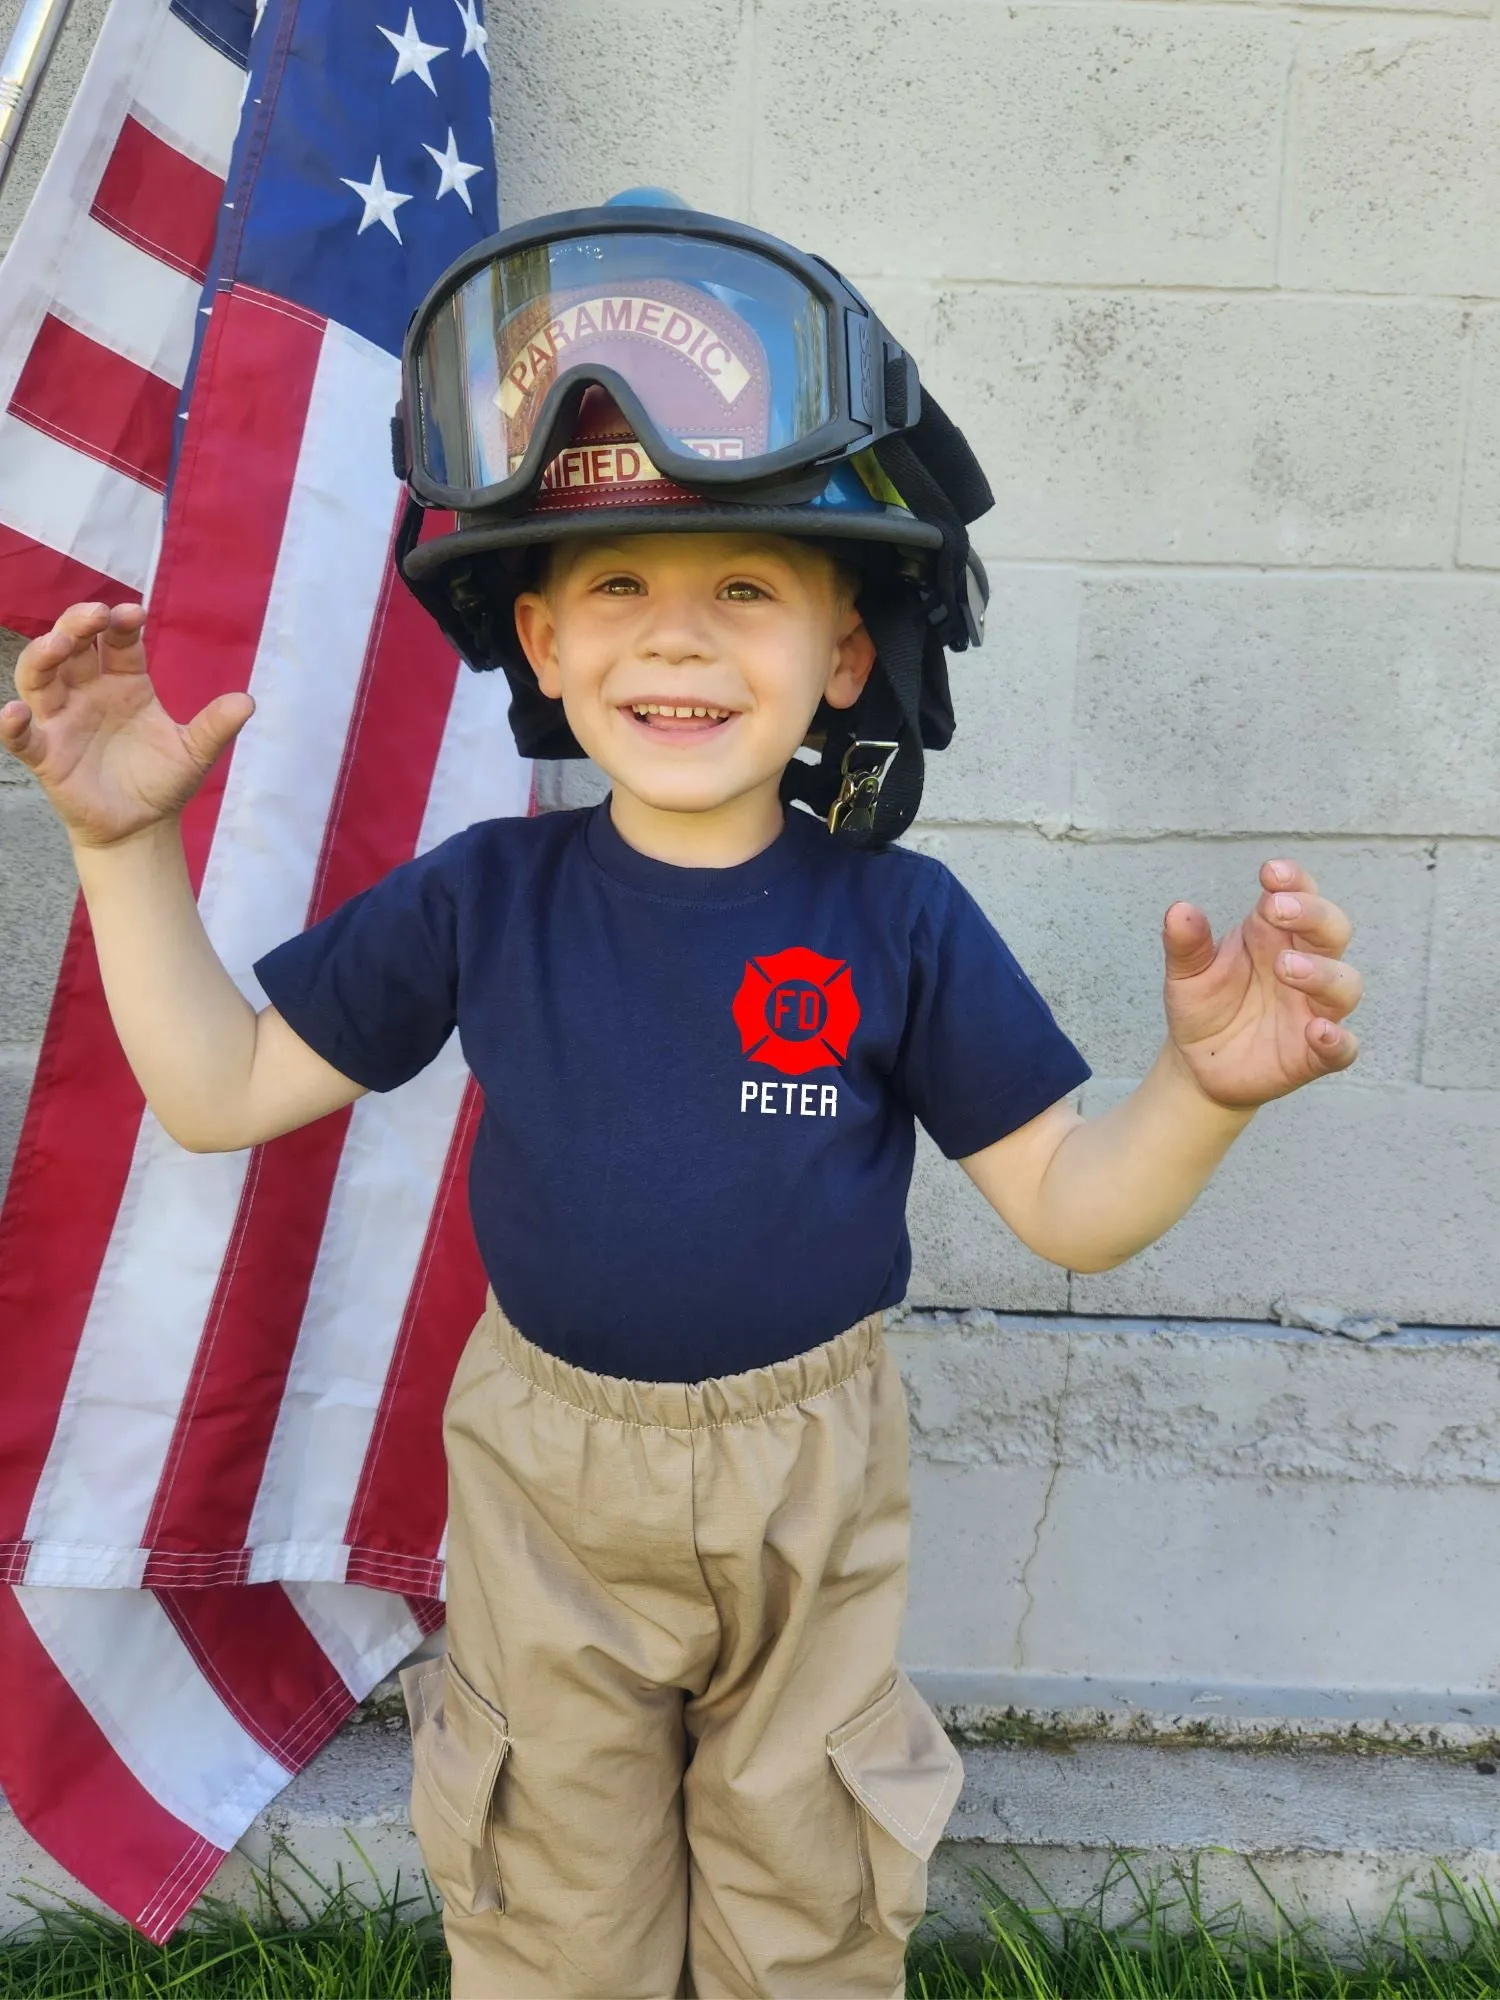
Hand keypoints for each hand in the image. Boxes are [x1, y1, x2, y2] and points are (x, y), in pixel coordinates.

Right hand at [0, 601, 252, 848]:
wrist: (143, 827)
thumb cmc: (163, 781)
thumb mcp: (194, 753)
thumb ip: (215, 727)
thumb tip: (247, 702)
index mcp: (124, 681)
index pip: (116, 642)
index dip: (121, 624)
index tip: (134, 614)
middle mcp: (88, 692)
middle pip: (72, 647)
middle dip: (77, 624)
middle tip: (94, 614)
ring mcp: (63, 720)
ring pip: (39, 678)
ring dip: (42, 657)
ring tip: (56, 644)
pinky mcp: (47, 754)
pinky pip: (22, 736)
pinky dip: (12, 724)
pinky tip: (15, 712)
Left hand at [1161, 859, 1361, 1109]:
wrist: (1196, 1063)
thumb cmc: (1203, 1006)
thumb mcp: (1186, 973)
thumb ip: (1186, 944)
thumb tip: (1179, 911)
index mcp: (1273, 936)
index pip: (1299, 896)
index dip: (1294, 881)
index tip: (1270, 873)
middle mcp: (1304, 965)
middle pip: (1332, 930)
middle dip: (1312, 915)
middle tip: (1277, 910)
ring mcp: (1313, 1009)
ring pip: (1345, 983)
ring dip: (1322, 972)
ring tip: (1288, 967)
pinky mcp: (1314, 1053)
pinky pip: (1342, 1047)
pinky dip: (1338, 1040)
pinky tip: (1319, 1032)